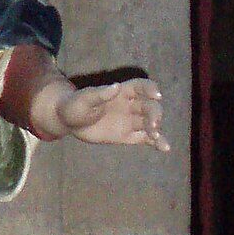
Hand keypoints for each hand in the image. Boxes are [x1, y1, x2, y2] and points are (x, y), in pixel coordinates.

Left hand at [30, 73, 168, 150]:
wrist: (69, 122)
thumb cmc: (75, 105)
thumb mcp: (83, 99)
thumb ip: (99, 94)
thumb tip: (115, 87)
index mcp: (122, 91)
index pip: (141, 86)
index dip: (150, 89)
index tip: (157, 95)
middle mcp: (130, 105)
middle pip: (149, 106)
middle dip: (154, 113)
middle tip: (153, 124)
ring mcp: (131, 120)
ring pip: (150, 122)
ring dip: (156, 128)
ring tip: (156, 136)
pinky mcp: (128, 135)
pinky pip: (145, 138)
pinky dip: (156, 142)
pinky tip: (165, 148)